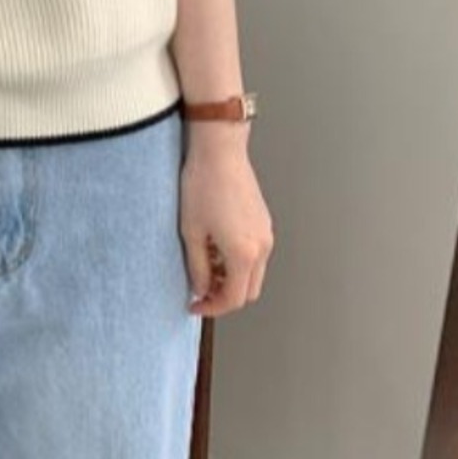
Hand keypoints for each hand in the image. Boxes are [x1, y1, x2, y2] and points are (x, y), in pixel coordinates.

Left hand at [179, 129, 273, 316]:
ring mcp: (266, 233)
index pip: (233, 298)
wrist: (219, 151)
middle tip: (200, 288)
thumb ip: (197, 266)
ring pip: (253, 272)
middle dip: (224, 295)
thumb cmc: (203, 184)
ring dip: (231, 277)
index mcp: (244, 254)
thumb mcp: (191, 231)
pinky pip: (255, 253)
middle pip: (248, 290)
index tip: (195, 303)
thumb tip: (200, 287)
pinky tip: (216, 246)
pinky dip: (238, 261)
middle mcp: (262, 247)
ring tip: (205, 264)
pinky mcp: (263, 221)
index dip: (212, 307)